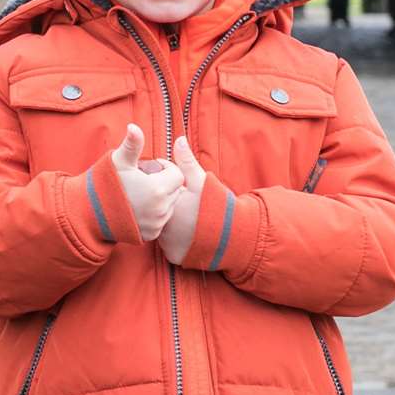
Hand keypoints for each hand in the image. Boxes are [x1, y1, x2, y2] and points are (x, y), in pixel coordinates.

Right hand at [111, 124, 184, 241]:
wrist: (88, 213)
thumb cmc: (105, 183)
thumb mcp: (119, 161)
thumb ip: (132, 143)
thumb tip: (134, 125)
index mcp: (157, 189)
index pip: (177, 175)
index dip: (166, 168)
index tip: (151, 167)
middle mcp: (160, 210)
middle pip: (175, 191)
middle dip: (164, 183)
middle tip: (144, 180)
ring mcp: (156, 224)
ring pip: (169, 206)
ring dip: (161, 199)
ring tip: (141, 193)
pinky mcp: (150, 235)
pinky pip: (160, 221)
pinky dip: (154, 214)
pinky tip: (138, 208)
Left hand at [156, 137, 207, 264]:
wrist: (234, 237)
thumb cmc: (218, 206)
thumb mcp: (202, 181)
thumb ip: (186, 162)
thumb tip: (178, 139)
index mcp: (168, 204)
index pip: (160, 191)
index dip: (170, 187)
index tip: (182, 189)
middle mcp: (164, 225)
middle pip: (159, 211)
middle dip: (167, 205)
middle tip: (186, 206)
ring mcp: (168, 243)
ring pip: (162, 229)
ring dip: (169, 224)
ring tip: (188, 220)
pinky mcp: (173, 256)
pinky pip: (168, 246)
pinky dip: (174, 241)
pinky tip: (186, 235)